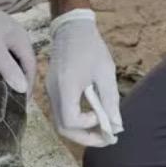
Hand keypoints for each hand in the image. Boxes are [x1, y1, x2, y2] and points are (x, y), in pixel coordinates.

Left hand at [0, 0, 34, 92]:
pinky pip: (4, 52)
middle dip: (21, 80)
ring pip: (14, 57)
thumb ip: (8, 68)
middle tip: (14, 99)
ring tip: (6, 89)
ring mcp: (6, 33)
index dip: (28, 86)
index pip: (31, 67)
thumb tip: (23, 88)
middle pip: (24, 62)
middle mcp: (17, 35)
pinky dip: (3, 64)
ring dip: (12, 72)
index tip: (21, 103)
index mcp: (21, 39)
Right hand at [47, 9, 121, 146]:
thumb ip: (110, 101)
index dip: (88, 126)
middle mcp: (53, 92)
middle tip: (105, 138)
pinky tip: (90, 114)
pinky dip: (75, 119)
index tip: (102, 115)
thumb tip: (115, 125)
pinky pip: (60, 111)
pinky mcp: (52, 88)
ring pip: (60, 122)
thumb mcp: (105, 73)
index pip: (70, 121)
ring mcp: (50, 91)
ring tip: (100, 129)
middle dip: (84, 137)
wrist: (71, 28)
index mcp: (65, 87)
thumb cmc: (90, 48)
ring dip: (80, 130)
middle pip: (62, 128)